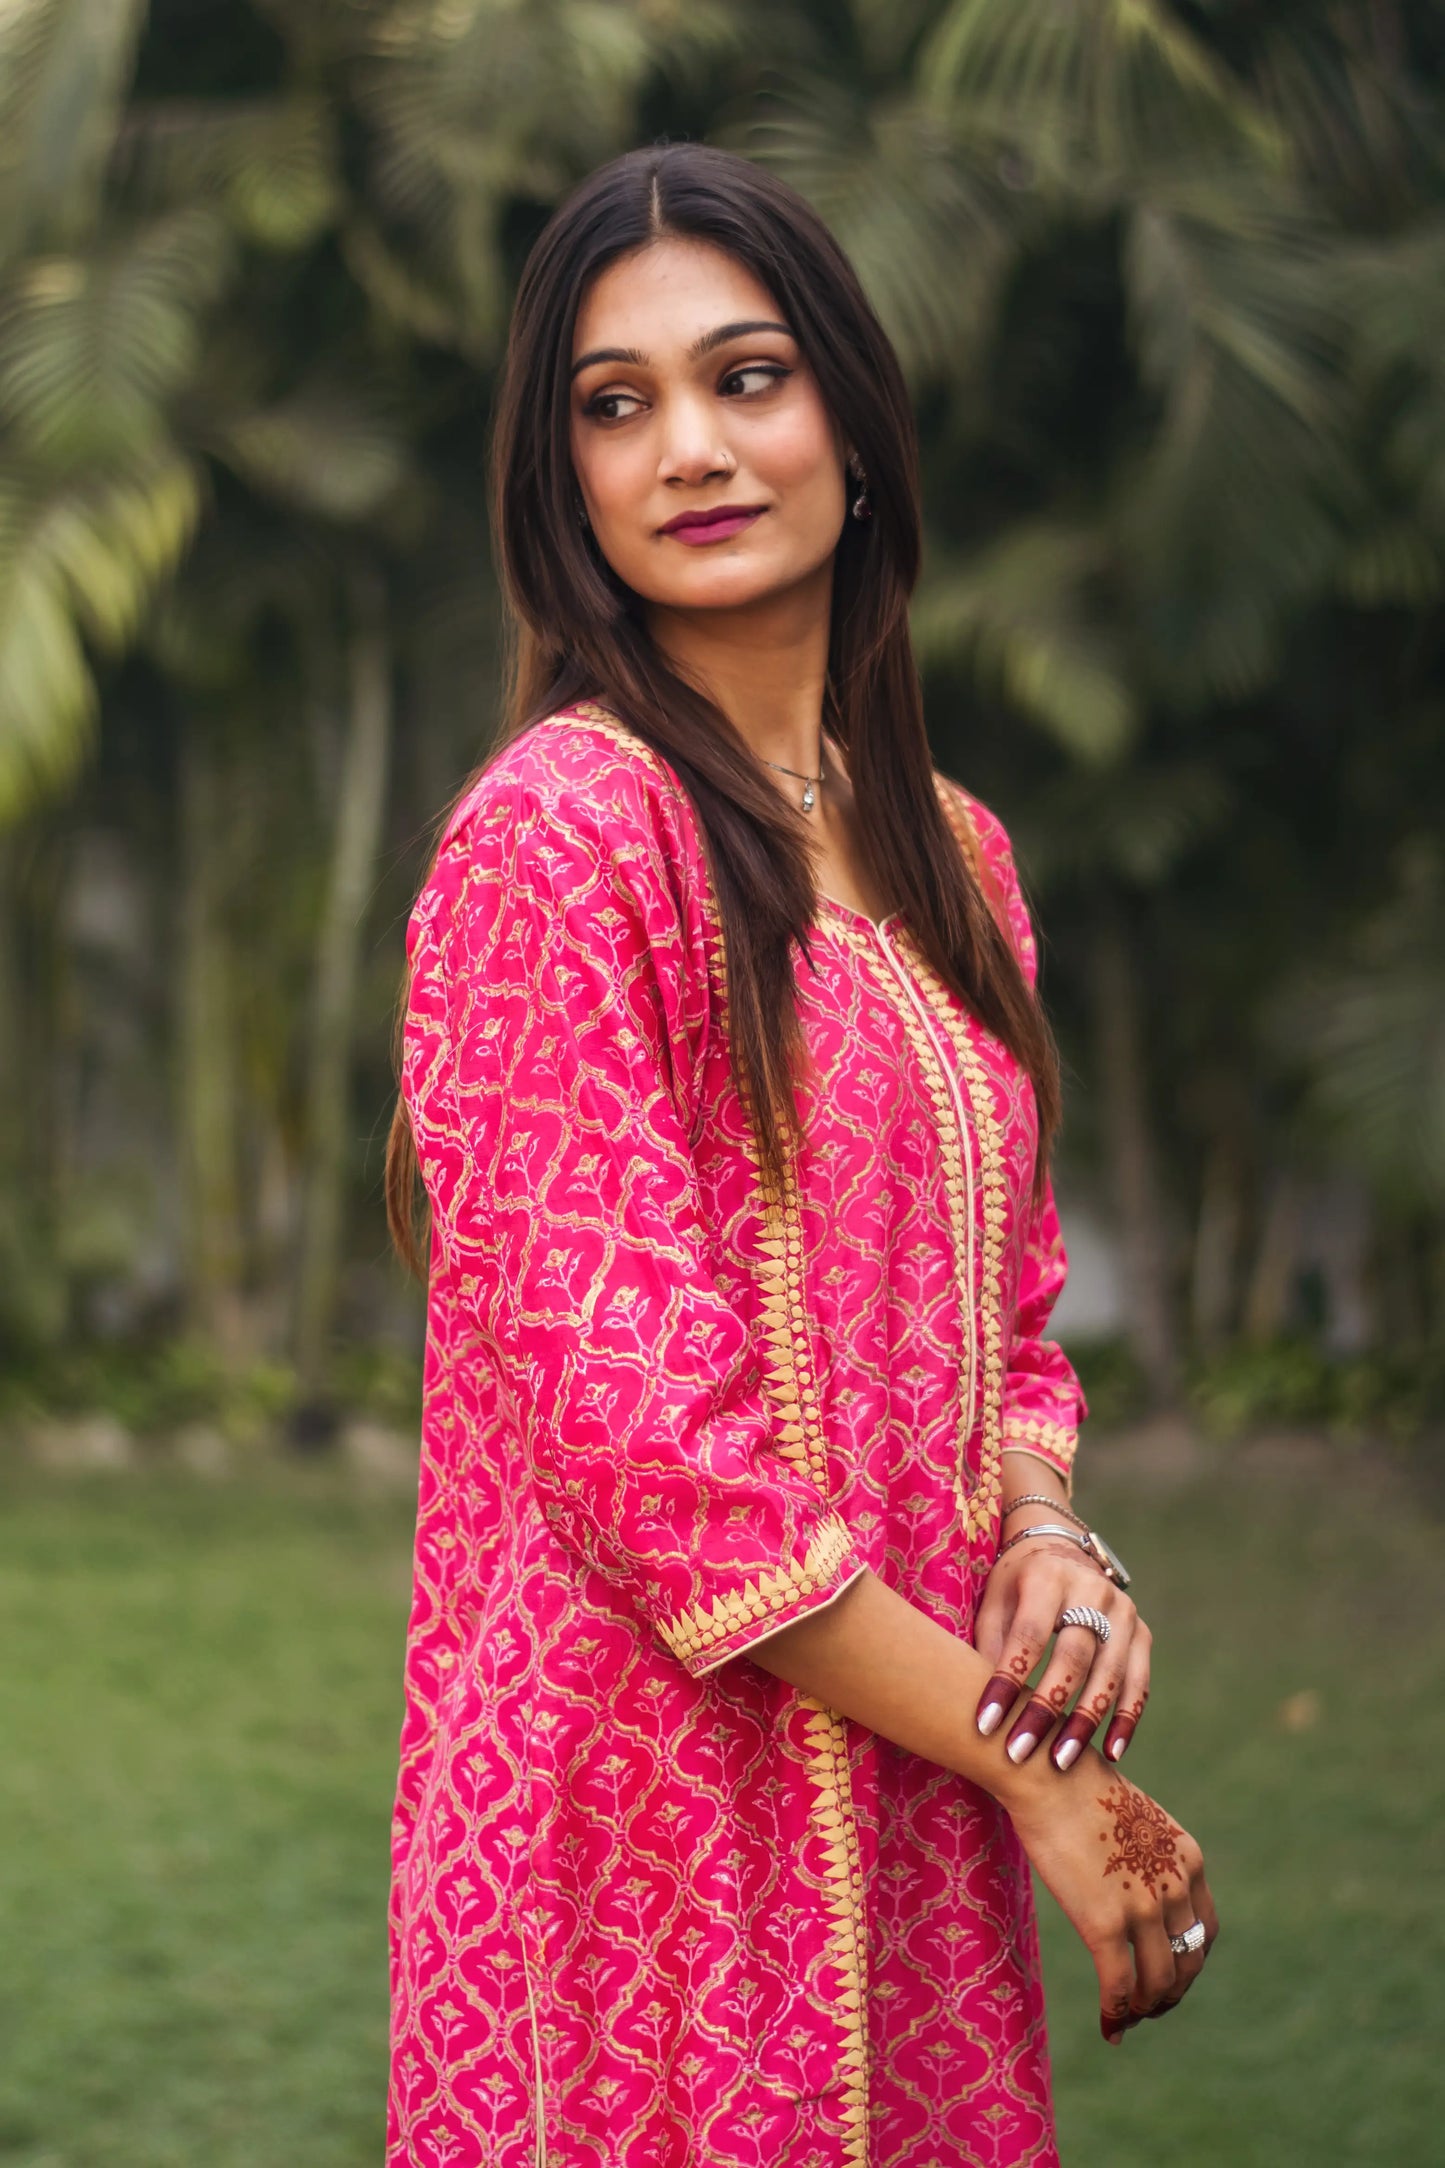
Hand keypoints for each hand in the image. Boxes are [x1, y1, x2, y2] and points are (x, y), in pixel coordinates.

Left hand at [973, 1537, 1148, 1769]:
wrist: (1060, 1550)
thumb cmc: (1016, 1586)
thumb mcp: (995, 1602)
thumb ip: (991, 1646)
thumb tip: (985, 1706)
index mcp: (1048, 1576)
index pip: (1029, 1635)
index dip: (1008, 1680)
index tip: (985, 1724)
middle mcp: (1093, 1589)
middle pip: (1074, 1656)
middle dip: (1047, 1709)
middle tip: (1020, 1753)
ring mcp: (1123, 1612)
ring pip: (1111, 1674)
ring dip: (1086, 1722)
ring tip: (1062, 1762)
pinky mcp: (1142, 1633)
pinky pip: (1139, 1682)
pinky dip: (1126, 1719)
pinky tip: (1110, 1753)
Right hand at [1006, 1748, 1217, 2041]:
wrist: (1048, 1772)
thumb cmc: (1077, 1785)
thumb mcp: (1135, 1816)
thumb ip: (1147, 1853)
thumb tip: (1134, 1879)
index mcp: (1189, 1858)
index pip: (1205, 1929)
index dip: (1190, 1960)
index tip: (1170, 1974)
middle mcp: (1176, 1886)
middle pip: (1187, 1961)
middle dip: (1170, 1992)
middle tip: (1148, 2008)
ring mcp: (1143, 1907)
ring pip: (1157, 1982)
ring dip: (1144, 2009)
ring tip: (1127, 2019)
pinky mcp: (1105, 1923)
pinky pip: (1119, 1986)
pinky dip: (1117, 2014)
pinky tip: (1109, 2025)